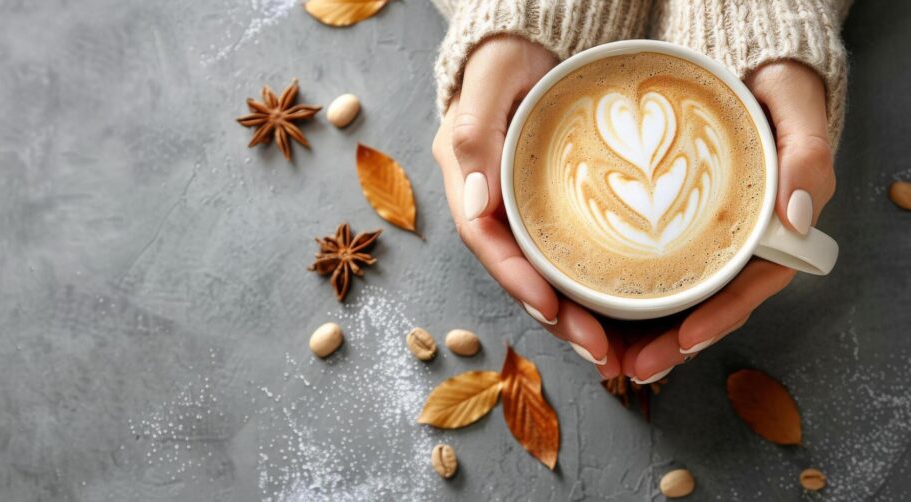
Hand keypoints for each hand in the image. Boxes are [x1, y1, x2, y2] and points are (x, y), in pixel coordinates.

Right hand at [431, 36, 612, 368]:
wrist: (535, 42)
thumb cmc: (510, 53)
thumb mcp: (490, 80)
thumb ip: (474, 134)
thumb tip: (477, 203)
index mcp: (470, 179)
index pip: (487, 242)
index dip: (516, 280)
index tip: (551, 309)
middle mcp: (492, 203)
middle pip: (519, 273)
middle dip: (555, 317)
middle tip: (600, 351)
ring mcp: (522, 209)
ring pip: (544, 274)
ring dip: (575, 316)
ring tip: (616, 351)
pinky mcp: (551, 210)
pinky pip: (567, 256)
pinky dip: (591, 289)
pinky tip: (622, 315)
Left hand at [624, 61, 835, 382]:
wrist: (738, 74)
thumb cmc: (770, 92)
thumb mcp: (794, 109)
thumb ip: (805, 157)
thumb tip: (795, 217)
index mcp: (768, 232)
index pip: (743, 290)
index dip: (714, 320)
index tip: (683, 342)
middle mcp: (733, 247)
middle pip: (701, 308)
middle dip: (666, 345)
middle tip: (628, 369)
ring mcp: (699, 243)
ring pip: (672, 301)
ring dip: (640, 335)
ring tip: (606, 358)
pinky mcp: (668, 231)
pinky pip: (648, 274)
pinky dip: (624, 301)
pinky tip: (595, 317)